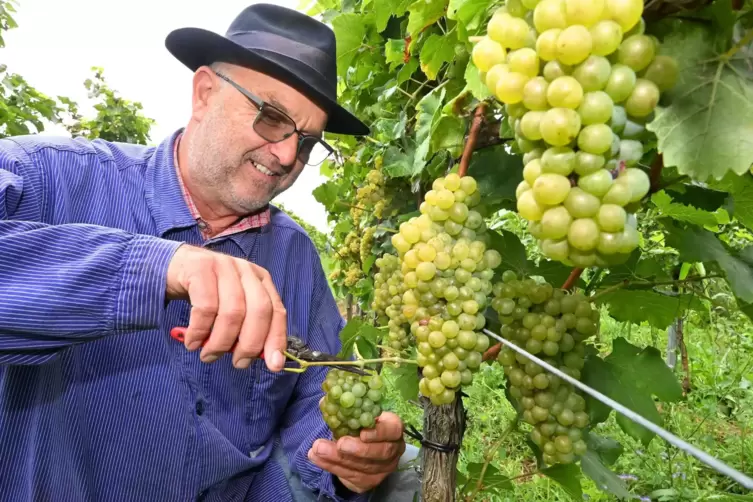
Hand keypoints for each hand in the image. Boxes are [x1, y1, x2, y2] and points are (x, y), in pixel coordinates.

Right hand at [165, 244, 286, 370]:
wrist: (174, 267)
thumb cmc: (206, 294)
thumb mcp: (230, 308)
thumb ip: (245, 328)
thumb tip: (262, 357)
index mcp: (260, 280)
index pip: (277, 311)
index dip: (277, 339)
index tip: (274, 365)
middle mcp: (246, 271)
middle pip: (259, 310)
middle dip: (250, 343)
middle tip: (238, 363)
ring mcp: (224, 266)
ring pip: (232, 311)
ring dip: (221, 342)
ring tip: (208, 355)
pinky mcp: (200, 268)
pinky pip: (205, 307)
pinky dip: (199, 331)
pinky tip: (192, 342)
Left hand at [308, 410, 405, 493]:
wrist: (359, 446)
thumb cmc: (359, 424)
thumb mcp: (356, 412)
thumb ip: (345, 407)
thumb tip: (326, 400)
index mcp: (393, 429)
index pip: (392, 430)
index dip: (379, 433)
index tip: (362, 433)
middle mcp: (393, 450)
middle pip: (380, 453)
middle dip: (358, 450)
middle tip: (340, 444)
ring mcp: (382, 469)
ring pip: (363, 468)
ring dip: (338, 459)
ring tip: (317, 449)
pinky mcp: (368, 482)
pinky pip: (350, 477)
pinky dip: (331, 467)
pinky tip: (316, 458)